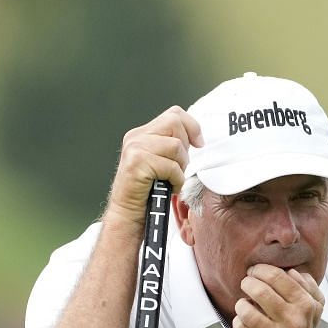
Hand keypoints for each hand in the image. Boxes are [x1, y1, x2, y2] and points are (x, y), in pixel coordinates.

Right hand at [108, 106, 199, 227]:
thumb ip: (171, 145)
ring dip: (180, 167)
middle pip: (175, 123)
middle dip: (185, 147)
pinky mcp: (137, 162)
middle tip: (179, 166)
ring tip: (172, 179)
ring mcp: (135, 148)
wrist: (129, 213)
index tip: (199, 144)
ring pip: (176, 146)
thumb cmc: (149, 191)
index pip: (174, 114)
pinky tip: (168, 187)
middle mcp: (136, 137)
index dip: (192, 126)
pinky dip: (176, 180)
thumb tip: (196, 138)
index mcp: (142, 133)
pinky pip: (171, 166)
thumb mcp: (161, 161)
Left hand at [236, 264, 326, 327]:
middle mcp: (294, 321)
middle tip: (247, 285)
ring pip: (246, 310)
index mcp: (306, 305)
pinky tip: (244, 323)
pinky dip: (238, 323)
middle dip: (247, 283)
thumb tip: (291, 271)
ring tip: (245, 306)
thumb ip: (308, 286)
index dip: (260, 270)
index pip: (278, 277)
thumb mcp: (314, 309)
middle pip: (260, 290)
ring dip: (241, 305)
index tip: (254, 272)